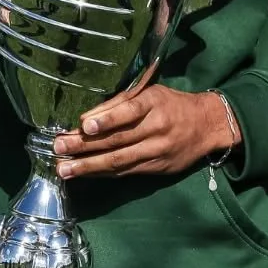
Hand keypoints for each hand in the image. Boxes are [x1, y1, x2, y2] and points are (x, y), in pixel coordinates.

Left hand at [52, 85, 235, 178]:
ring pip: (119, 160)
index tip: (84, 126)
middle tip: (59, 148)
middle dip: (85, 146)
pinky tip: (85, 174)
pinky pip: (126, 171)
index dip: (107, 118)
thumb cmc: (172, 104)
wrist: (208, 125)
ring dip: (89, 166)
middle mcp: (157, 127)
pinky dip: (104, 173)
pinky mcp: (157, 168)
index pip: (130, 111)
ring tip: (65, 169)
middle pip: (118, 139)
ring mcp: (158, 150)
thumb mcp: (151, 93)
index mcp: (155, 103)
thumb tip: (86, 118)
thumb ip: (120, 103)